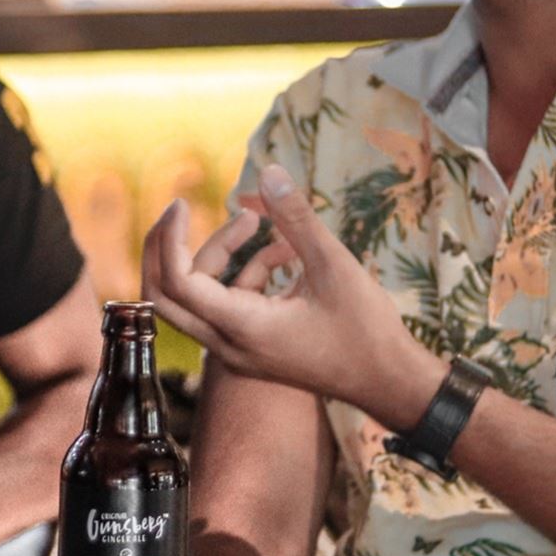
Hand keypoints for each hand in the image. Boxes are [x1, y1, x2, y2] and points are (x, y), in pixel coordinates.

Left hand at [143, 164, 441, 429]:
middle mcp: (229, 344)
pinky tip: (285, 249)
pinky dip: (245, 273)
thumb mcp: (335, 265)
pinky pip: (229, 304)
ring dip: (221, 255)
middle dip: (167, 248)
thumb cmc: (366, 330)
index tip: (181, 202)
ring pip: (200, 296)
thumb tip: (268, 172)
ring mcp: (238, 350)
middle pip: (166, 296)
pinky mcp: (253, 346)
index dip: (170, 238)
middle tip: (181, 209)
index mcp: (242, 327)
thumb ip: (297, 218)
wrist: (389, 383)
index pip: (177, 283)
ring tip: (258, 221)